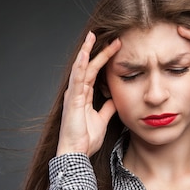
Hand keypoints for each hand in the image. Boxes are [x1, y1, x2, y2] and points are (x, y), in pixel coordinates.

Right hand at [56, 31, 120, 156]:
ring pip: (81, 67)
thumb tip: (115, 100)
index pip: (94, 72)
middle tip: (111, 38)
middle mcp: (76, 92)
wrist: (76, 152)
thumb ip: (107, 108)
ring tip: (93, 36)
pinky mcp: (73, 99)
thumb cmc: (85, 139)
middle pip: (89, 66)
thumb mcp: (102, 120)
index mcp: (83, 96)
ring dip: (88, 51)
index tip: (116, 48)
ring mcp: (73, 94)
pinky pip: (77, 78)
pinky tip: (86, 53)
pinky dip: (81, 64)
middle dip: (99, 51)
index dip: (104, 60)